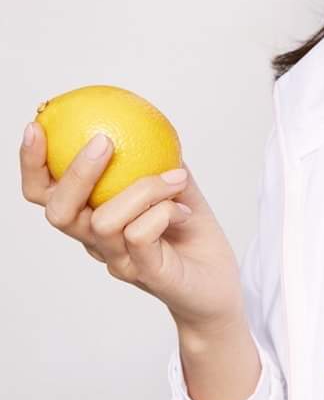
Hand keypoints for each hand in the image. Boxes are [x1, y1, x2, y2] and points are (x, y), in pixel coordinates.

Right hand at [20, 122, 246, 333]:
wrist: (217, 284)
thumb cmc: (190, 232)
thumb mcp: (173, 184)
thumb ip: (154, 156)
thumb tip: (143, 115)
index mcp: (93, 217)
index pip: (46, 194)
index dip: (31, 163)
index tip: (37, 126)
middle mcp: (96, 243)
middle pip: (58, 212)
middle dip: (75, 173)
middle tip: (103, 141)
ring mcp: (119, 261)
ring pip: (104, 220)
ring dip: (144, 188)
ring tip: (177, 178)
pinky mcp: (145, 274)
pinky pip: (140, 235)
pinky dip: (162, 210)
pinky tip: (183, 208)